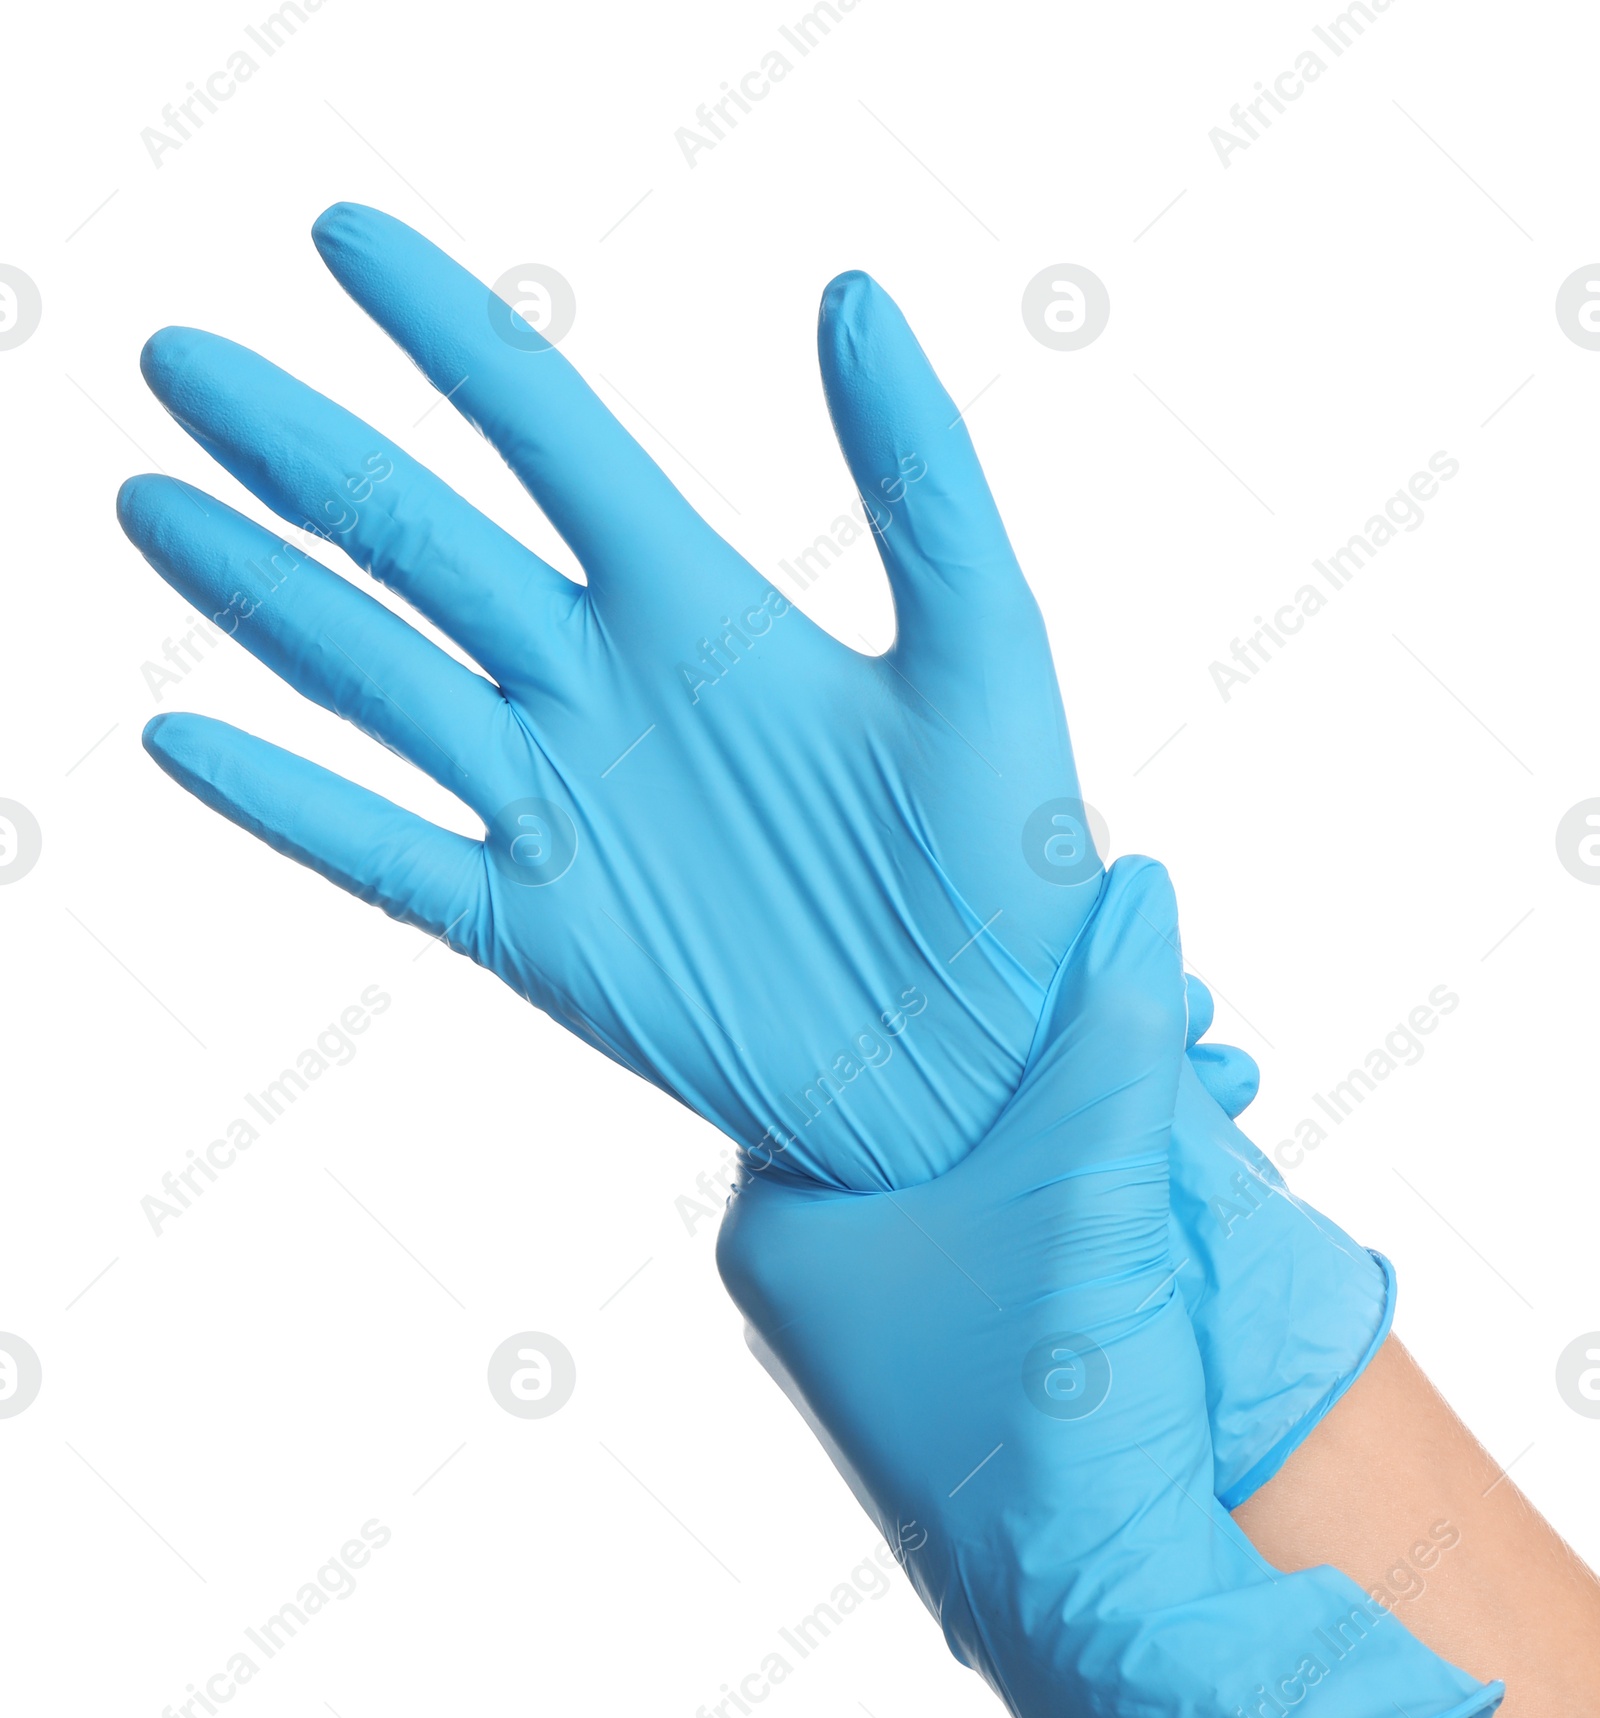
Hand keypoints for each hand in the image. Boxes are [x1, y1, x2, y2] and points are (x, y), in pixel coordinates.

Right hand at [118, 201, 1392, 1500]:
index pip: (544, 432)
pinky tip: (186, 743)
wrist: (976, 1076)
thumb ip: (924, 479)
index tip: (344, 235)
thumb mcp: (985, 653)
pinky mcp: (534, 930)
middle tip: (177, 361)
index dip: (447, 332)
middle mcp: (601, 687)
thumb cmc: (1007, 872)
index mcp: (699, 605)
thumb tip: (853, 292)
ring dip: (261, 596)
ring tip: (151, 504)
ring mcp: (556, 807)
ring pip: (375, 678)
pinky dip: (289, 807)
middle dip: (299, 448)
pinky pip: (385, 855)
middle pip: (417, 539)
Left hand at [719, 859, 1495, 1717]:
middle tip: (1176, 1006)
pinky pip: (1022, 1243)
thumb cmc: (1053, 1408)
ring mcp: (883, 1341)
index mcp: (777, 1228)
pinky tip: (1186, 1155)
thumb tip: (1136, 889)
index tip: (1068, 933)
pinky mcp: (957, 1379)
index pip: (853, 1050)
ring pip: (995, 1174)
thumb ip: (1110, 1032)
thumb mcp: (1086, 1187)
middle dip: (1071, 1049)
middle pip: (939, 1106)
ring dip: (1103, 1119)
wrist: (1109, 1620)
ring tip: (1210, 1074)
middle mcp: (810, 1285)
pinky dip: (1098, 1196)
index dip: (973, 982)